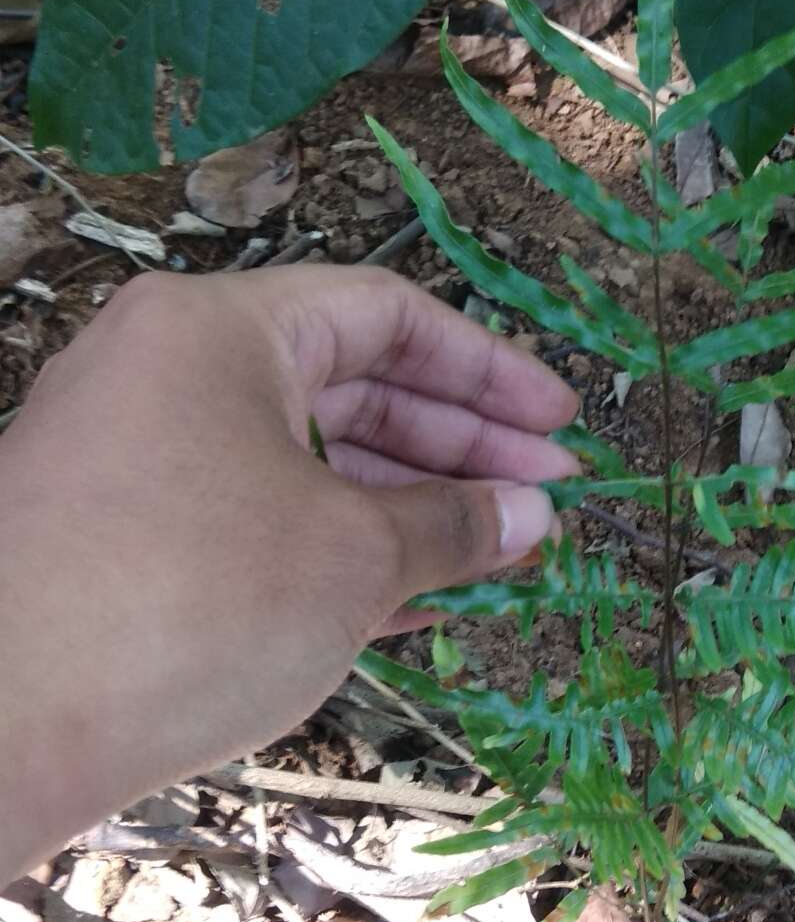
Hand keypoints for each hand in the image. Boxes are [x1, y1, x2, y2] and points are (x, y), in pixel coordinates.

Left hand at [0, 265, 577, 879]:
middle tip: (542, 503)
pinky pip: (244, 519)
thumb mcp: (350, 558)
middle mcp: (161, 370)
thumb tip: (528, 513)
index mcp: (216, 328)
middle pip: (341, 385)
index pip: (383, 314)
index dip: (489, 371)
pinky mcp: (107, 541)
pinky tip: (406, 603)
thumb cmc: (186, 607)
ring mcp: (126, 456)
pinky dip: (327, 550)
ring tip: (491, 559)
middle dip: (453, 448)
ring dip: (398, 508)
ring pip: (293, 461)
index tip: (560, 426)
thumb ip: (450, 525)